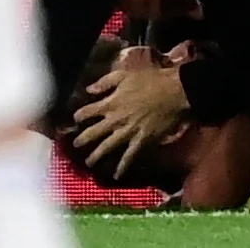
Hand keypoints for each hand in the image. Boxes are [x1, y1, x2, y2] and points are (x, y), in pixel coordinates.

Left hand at [73, 47, 189, 178]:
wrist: (175, 92)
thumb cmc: (152, 80)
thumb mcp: (126, 74)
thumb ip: (105, 82)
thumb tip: (89, 89)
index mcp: (110, 102)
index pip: (87, 112)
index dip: (79, 115)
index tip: (76, 119)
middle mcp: (115, 119)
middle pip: (93, 132)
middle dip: (83, 139)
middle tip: (75, 144)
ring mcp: (127, 132)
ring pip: (107, 147)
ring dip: (96, 155)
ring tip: (89, 162)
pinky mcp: (141, 140)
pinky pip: (129, 156)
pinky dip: (122, 167)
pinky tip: (117, 176)